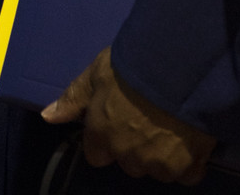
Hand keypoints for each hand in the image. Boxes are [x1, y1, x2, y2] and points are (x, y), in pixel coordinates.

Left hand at [43, 48, 215, 184]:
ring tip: (171, 124)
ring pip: (157, 169)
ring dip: (162, 154)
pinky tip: (192, 138)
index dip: (107, 138)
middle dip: (135, 146)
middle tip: (148, 118)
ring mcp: (158, 164)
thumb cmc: (134, 64)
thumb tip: (48, 117)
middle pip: (129, 161)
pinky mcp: (187, 166)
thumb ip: (74, 98)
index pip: (97, 154)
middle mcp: (127, 156)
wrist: (179, 67)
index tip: (118, 122)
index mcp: (102, 135)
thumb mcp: (97, 72)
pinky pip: (187, 174)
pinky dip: (190, 162)